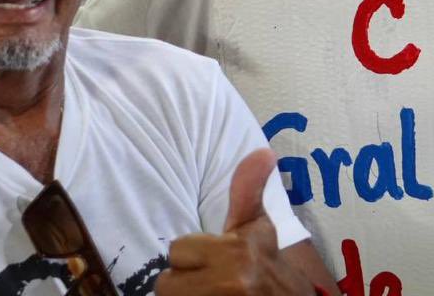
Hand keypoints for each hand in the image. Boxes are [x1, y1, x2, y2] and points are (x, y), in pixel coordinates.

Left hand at [155, 148, 313, 295]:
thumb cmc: (265, 261)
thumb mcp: (257, 226)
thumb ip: (248, 189)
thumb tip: (265, 152)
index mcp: (236, 254)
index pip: (177, 251)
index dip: (189, 256)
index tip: (210, 259)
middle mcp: (231, 284)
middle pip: (168, 284)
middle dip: (183, 282)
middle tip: (205, 281)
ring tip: (206, 293)